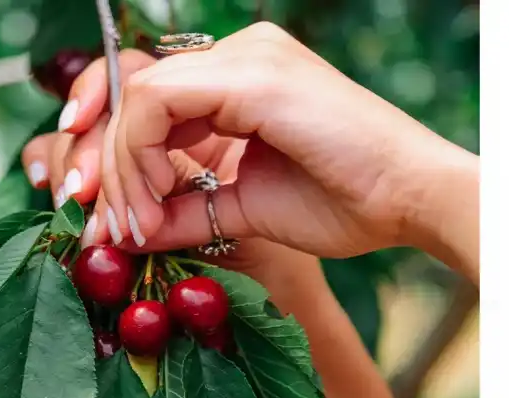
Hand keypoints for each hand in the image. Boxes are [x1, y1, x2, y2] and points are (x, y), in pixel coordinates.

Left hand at [21, 52, 327, 303]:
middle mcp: (241, 54)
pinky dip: (138, 155)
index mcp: (241, 79)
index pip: (149, 98)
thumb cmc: (346, 205)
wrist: (409, 201)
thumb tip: (125, 231)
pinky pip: (159, 101)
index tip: (99, 209)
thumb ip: (182, 212)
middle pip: (133, 92)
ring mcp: (247, 57)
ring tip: (130, 225)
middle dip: (102, 164)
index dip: (111, 147)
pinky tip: (147, 205)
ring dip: (119, 167)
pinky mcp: (252, 76)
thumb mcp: (241, 210)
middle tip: (101, 224)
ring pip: (139, 95)